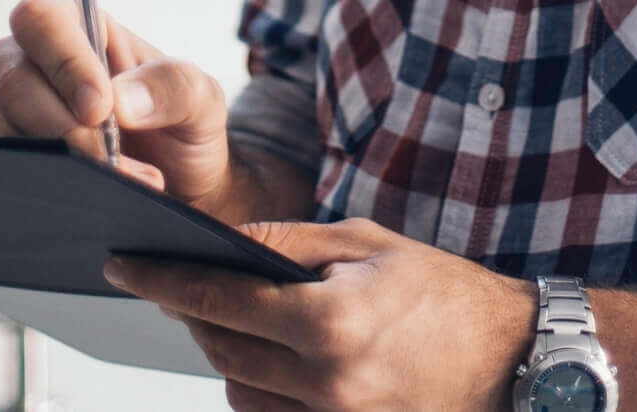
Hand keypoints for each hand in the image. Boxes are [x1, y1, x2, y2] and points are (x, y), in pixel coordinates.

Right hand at [0, 0, 238, 213]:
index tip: (99, 109)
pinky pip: (8, 163)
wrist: (181, 185)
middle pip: (14, 79)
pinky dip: (50, 181)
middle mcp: (39, 61)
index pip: (43, 18)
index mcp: (83, 26)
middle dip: (64, 127)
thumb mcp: (201, 99)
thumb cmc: (183, 126)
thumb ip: (173, 86)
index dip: (64, 61)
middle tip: (112, 157)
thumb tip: (120, 100)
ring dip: (63, 160)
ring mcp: (18, 108)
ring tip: (122, 177)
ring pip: (4, 125)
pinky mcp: (13, 152)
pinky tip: (92, 192)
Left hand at [104, 218, 534, 411]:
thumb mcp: (366, 243)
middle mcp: (326, 384)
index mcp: (329, 323)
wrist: (513, 359)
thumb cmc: (443, 293)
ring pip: (240, 392)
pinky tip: (268, 358)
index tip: (123, 263)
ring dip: (225, 354)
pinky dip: (257, 388)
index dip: (163, 279)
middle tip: (177, 284)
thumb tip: (222, 243)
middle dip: (192, 314)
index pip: (220, 299)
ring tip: (232, 318)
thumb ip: (288, 245)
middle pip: (221, 351)